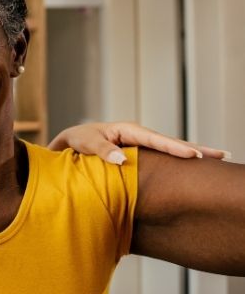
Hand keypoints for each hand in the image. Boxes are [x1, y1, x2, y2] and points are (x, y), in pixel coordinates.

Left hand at [48, 121, 229, 164]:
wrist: (72, 140)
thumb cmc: (78, 140)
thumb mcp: (85, 143)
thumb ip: (102, 150)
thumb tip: (121, 160)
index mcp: (128, 130)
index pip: (156, 140)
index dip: (175, 148)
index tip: (194, 156)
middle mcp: (139, 135)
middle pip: (172, 142)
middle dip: (196, 149)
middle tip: (221, 155)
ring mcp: (143, 143)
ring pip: (171, 148)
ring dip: (193, 153)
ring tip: (218, 158)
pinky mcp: (142, 152)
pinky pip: (164, 155)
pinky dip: (180, 158)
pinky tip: (195, 164)